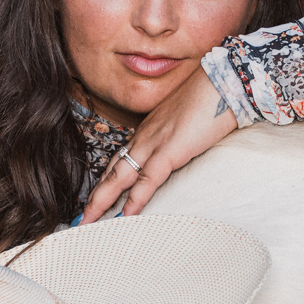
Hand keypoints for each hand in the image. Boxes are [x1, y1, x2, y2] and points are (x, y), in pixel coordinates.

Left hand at [81, 67, 237, 223]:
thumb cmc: (210, 98)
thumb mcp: (185, 121)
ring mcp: (154, 144)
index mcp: (148, 131)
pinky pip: (148, 180)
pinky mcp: (170, 150)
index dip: (106, 181)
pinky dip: (135, 199)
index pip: (120, 160)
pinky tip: (125, 216)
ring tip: (88, 222)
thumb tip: (179, 148)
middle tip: (80, 218)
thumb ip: (175, 137)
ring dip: (102, 201)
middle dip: (95, 197)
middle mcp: (144, 138)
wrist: (223, 81)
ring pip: (120, 177)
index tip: (95, 197)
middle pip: (112, 171)